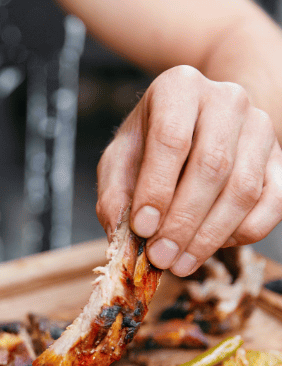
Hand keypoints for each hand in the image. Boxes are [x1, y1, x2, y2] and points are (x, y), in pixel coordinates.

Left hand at [96, 65, 281, 275]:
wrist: (194, 123)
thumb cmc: (148, 144)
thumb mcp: (119, 160)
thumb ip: (114, 194)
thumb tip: (123, 237)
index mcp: (179, 88)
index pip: (171, 138)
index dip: (156, 188)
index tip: (142, 228)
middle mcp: (226, 100)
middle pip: (211, 167)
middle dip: (182, 222)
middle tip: (160, 257)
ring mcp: (259, 128)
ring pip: (244, 190)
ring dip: (209, 236)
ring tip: (179, 264)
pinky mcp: (279, 160)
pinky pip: (271, 205)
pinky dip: (241, 234)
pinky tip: (209, 249)